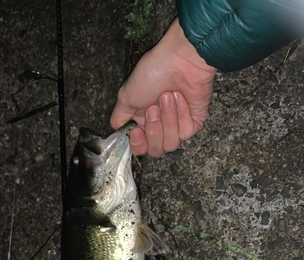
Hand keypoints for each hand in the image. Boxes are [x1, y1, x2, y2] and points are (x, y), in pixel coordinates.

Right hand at [110, 19, 216, 156]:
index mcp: (143, 121)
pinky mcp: (194, 121)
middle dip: (153, 131)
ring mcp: (178, 124)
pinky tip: (180, 98)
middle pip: (156, 150)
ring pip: (171, 143)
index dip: (138, 145)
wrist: (180, 59)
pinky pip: (186, 132)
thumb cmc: (154, 71)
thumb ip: (119, 116)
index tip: (136, 131)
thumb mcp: (126, 95)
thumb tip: (116, 129)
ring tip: (167, 97)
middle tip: (153, 108)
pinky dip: (181, 115)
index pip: (140, 147)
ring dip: (167, 120)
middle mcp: (160, 125)